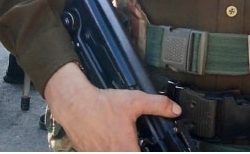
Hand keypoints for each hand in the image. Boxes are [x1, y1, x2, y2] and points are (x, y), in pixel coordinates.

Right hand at [43, 62, 180, 151]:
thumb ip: (158, 106)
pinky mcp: (87, 152)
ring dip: (120, 148)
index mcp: (125, 148)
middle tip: (135, 143)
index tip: (147, 147)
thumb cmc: (102, 105)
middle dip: (131, 148)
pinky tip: (110, 140)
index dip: (148, 151)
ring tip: (124, 141)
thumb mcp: (135, 101)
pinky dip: (107, 148)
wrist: (74, 104)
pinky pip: (100, 153)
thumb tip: (175, 110)